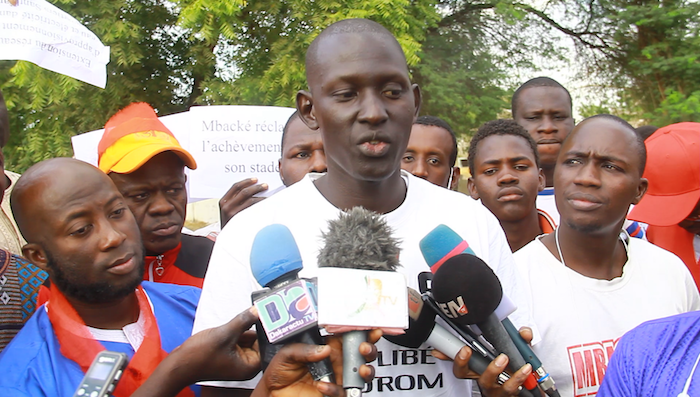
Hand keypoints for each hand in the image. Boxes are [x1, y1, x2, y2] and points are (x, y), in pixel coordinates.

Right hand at [132, 307, 260, 396]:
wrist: (178, 363)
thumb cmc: (199, 356)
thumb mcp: (225, 334)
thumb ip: (243, 320)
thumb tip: (258, 310)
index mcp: (250, 366)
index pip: (265, 344)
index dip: (264, 330)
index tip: (266, 315)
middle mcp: (245, 365)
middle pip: (256, 340)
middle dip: (250, 328)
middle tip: (245, 319)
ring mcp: (236, 360)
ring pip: (245, 337)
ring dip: (239, 329)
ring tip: (227, 330)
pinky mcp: (228, 354)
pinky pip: (236, 339)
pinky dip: (232, 332)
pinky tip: (223, 331)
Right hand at [220, 178, 267, 225]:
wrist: (227, 240)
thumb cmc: (230, 223)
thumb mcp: (228, 210)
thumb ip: (235, 201)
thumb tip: (252, 189)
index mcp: (223, 201)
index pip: (235, 186)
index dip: (247, 181)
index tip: (256, 179)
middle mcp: (227, 206)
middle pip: (244, 191)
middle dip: (256, 187)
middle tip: (266, 185)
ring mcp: (234, 213)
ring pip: (251, 200)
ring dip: (261, 196)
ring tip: (268, 195)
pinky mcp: (241, 220)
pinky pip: (254, 209)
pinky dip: (261, 205)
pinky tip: (267, 204)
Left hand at [252, 329, 380, 396]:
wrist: (273, 394)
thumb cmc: (280, 372)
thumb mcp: (287, 354)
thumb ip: (304, 350)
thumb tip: (325, 349)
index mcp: (329, 348)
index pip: (350, 336)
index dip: (362, 331)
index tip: (370, 327)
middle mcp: (337, 363)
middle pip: (363, 354)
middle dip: (370, 349)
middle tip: (364, 348)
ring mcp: (337, 379)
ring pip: (363, 375)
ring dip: (367, 370)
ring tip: (361, 369)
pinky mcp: (334, 394)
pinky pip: (343, 393)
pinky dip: (335, 389)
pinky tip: (322, 385)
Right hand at [433, 327, 534, 396]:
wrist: (532, 392)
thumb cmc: (518, 371)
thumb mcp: (518, 352)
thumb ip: (520, 341)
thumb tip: (524, 332)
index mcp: (480, 367)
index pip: (458, 360)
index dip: (447, 354)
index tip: (442, 347)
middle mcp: (483, 379)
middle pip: (463, 373)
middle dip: (462, 362)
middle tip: (467, 350)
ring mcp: (493, 389)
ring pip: (486, 382)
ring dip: (493, 369)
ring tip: (503, 358)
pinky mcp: (506, 396)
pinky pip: (508, 390)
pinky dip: (517, 378)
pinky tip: (524, 370)